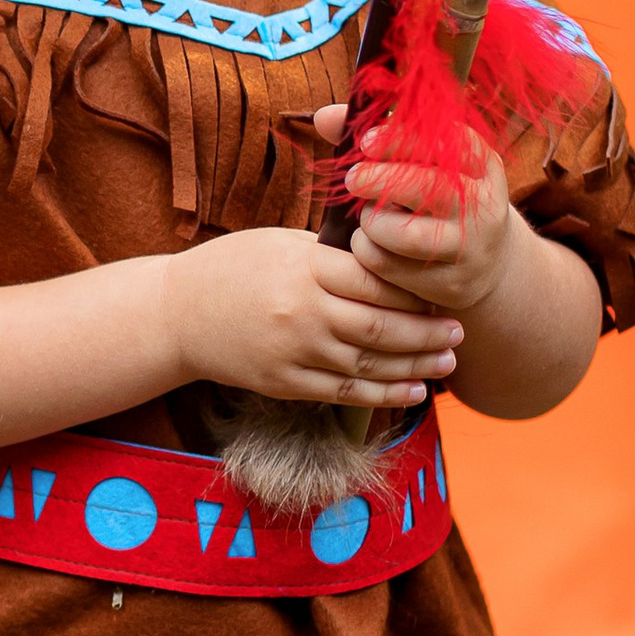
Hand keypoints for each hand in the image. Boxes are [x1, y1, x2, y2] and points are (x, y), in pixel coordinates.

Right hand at [166, 220, 464, 407]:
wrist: (176, 315)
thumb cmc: (232, 268)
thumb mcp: (281, 242)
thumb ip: (331, 253)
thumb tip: (389, 254)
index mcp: (304, 267)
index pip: (377, 279)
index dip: (416, 289)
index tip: (440, 291)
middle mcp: (302, 312)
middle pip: (382, 327)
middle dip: (428, 332)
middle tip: (458, 331)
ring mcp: (294, 352)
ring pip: (370, 365)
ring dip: (416, 366)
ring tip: (447, 361)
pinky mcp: (285, 383)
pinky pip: (346, 392)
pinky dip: (385, 393)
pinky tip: (413, 390)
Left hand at [315, 101, 517, 322]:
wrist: (486, 263)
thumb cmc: (440, 202)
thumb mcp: (427, 166)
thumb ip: (379, 138)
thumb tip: (324, 117)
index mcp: (482, 166)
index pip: (450, 143)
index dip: (403, 139)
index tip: (367, 141)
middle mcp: (484, 206)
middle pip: (431, 189)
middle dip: (381, 181)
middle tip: (353, 179)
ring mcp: (469, 249)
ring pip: (406, 235)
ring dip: (372, 222)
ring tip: (367, 216)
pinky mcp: (449, 284)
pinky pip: (391, 267)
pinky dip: (368, 251)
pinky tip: (369, 242)